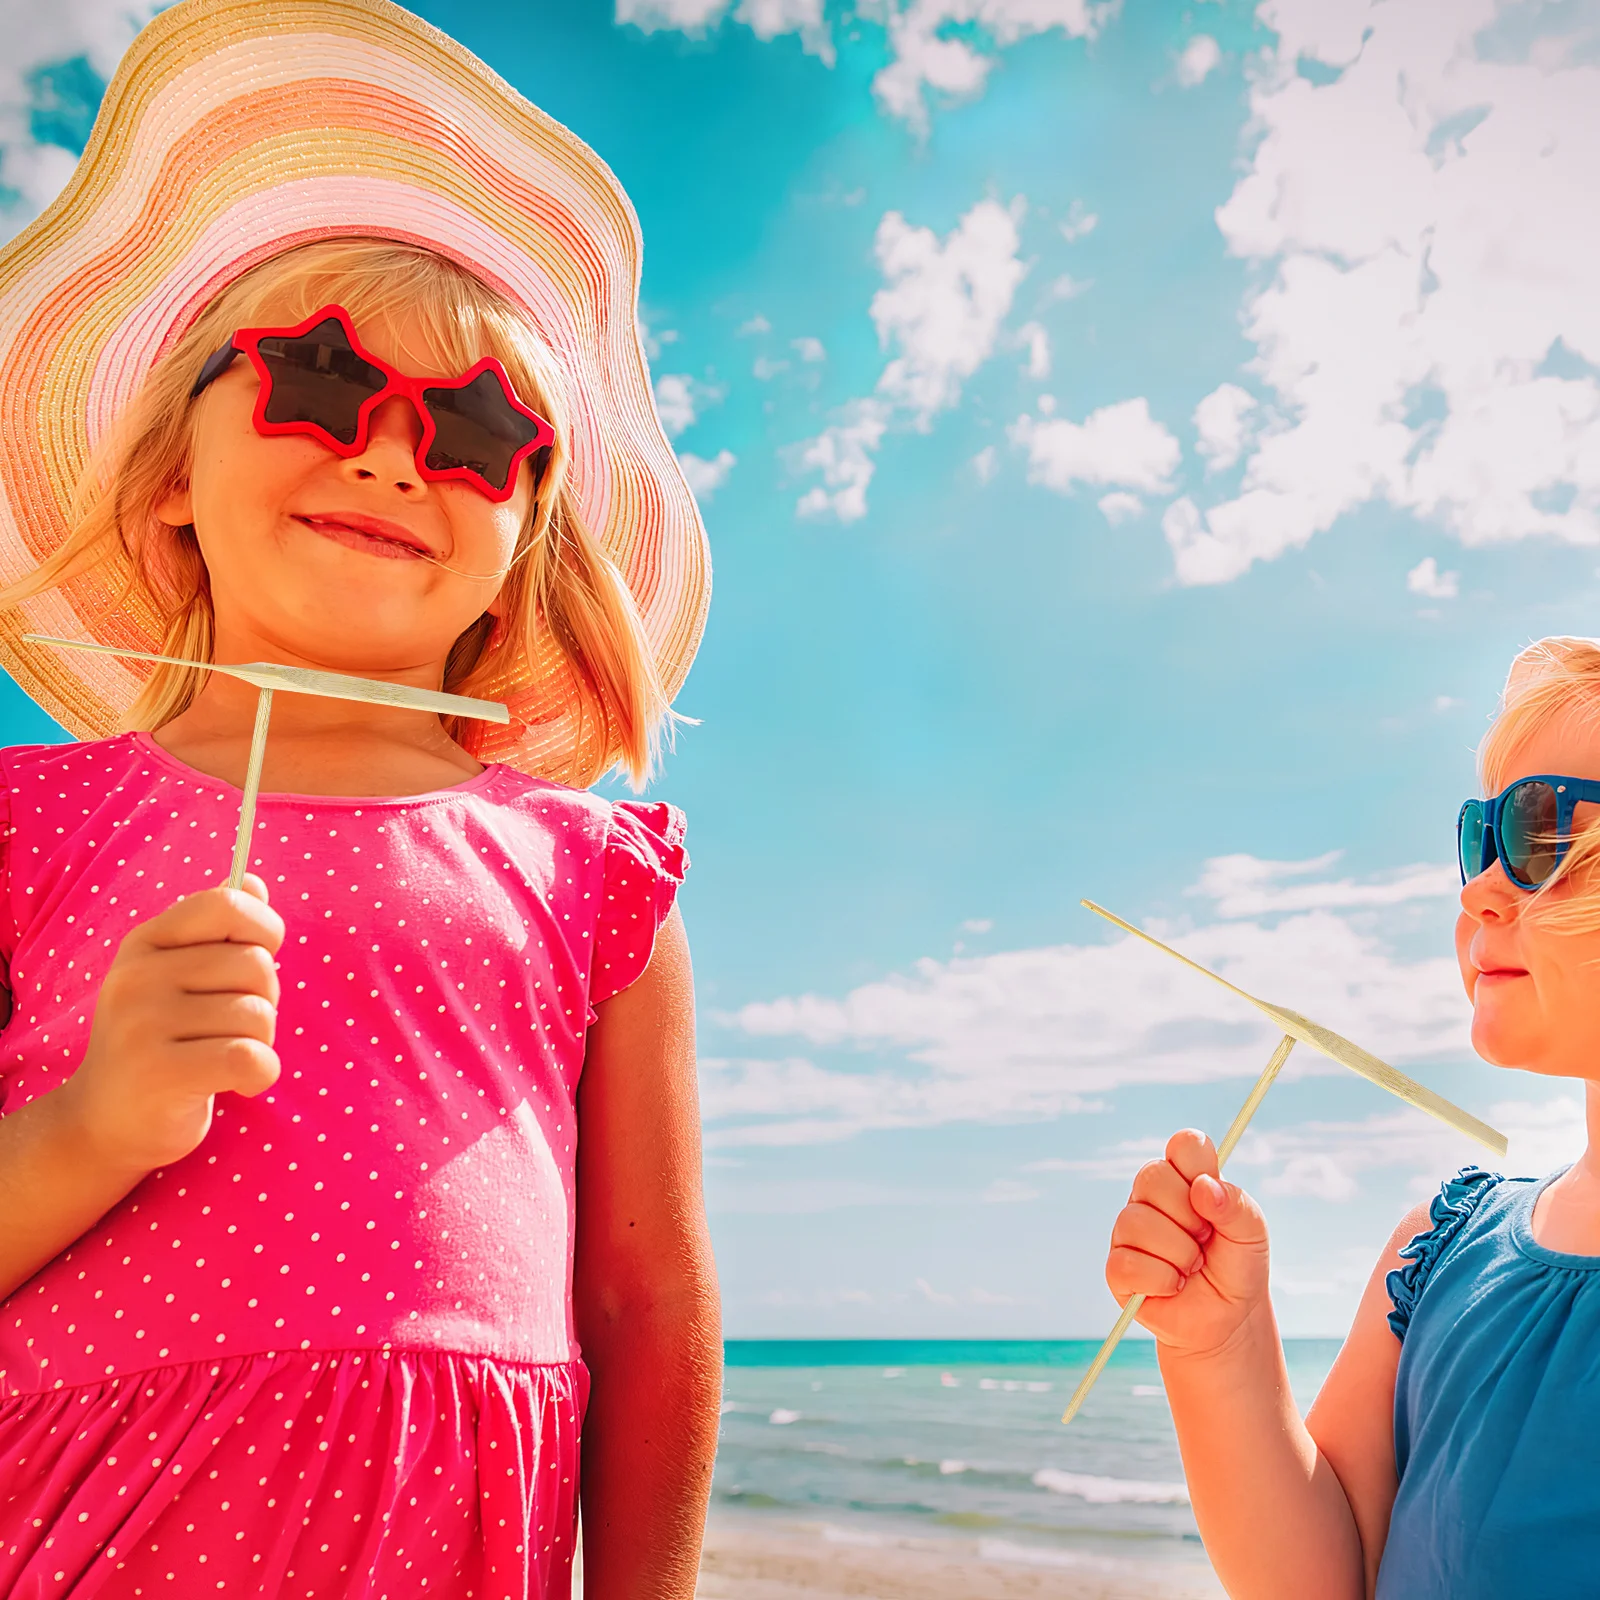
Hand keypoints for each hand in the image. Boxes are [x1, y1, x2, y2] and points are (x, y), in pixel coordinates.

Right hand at [59, 875, 284, 1175]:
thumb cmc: (160, 1041)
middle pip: (256, 965)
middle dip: (264, 999)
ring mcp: (143, 1025)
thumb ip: (217, 930)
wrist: (103, 1123)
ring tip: (222, 1055)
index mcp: (145, 942)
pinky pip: (251, 1058)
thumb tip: (256, 883)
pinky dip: (261, 1074)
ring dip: (259, 1041)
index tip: (259, 956)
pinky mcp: (161, 1073)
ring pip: (258, 1015)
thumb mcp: (177, 976)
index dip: (263, 928)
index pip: (226, 903)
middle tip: (231, 1026)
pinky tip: (239, 1084)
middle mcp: (138, 976)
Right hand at [1105, 1128, 1271, 1357]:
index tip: (1210, 1192)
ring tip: (1191, 1267)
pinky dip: (1162, 1279)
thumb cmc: (1237, 1269)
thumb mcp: (1252, 1235)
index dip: (1197, 1164)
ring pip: (1139, 1221)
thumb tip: (1203, 1187)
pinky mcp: (1118, 1268)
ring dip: (1180, 1254)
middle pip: (1152, 1176)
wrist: (1227, 1320)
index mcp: (1185, 1178)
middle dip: (1190, 1217)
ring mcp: (1130, 1230)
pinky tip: (1173, 1285)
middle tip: (1205, 1240)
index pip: (1183, 1145)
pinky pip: (1128, 1262)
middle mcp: (1151, 1198)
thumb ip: (1235, 1205)